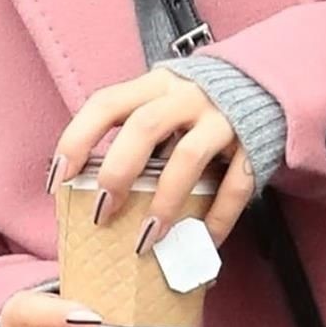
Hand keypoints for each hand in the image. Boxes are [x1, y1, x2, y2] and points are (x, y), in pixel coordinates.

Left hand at [51, 65, 256, 246]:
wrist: (268, 85)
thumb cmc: (200, 106)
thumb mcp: (163, 103)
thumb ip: (134, 131)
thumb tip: (90, 184)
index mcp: (156, 85)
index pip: (106, 103)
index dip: (76, 140)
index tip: (57, 181)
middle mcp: (187, 96)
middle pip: (143, 128)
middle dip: (117, 173)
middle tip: (101, 214)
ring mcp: (222, 119)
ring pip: (187, 158)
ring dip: (163, 203)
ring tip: (146, 239)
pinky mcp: (253, 144)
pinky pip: (234, 187)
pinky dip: (217, 219)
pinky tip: (202, 241)